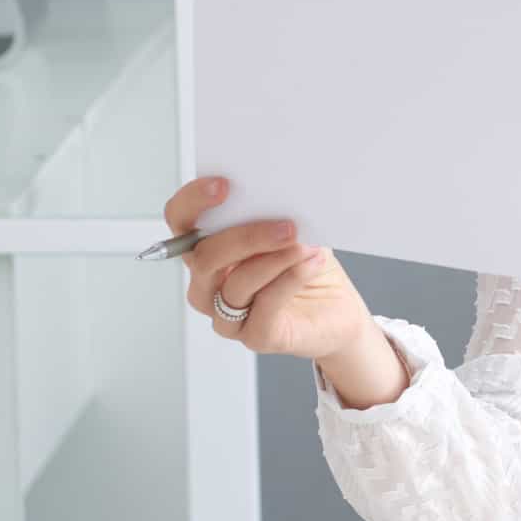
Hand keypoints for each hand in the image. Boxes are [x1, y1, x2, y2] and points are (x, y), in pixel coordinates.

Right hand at [162, 176, 374, 362]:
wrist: (339, 311)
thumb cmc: (308, 265)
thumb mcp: (292, 230)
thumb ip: (274, 211)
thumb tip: (277, 190)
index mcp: (209, 249)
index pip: (181, 222)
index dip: (193, 201)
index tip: (223, 184)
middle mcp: (209, 284)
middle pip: (203, 258)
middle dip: (244, 237)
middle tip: (286, 225)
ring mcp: (228, 314)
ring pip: (234, 285)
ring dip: (273, 259)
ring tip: (306, 244)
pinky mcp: (255, 336)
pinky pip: (265, 307)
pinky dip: (291, 279)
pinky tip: (312, 262)